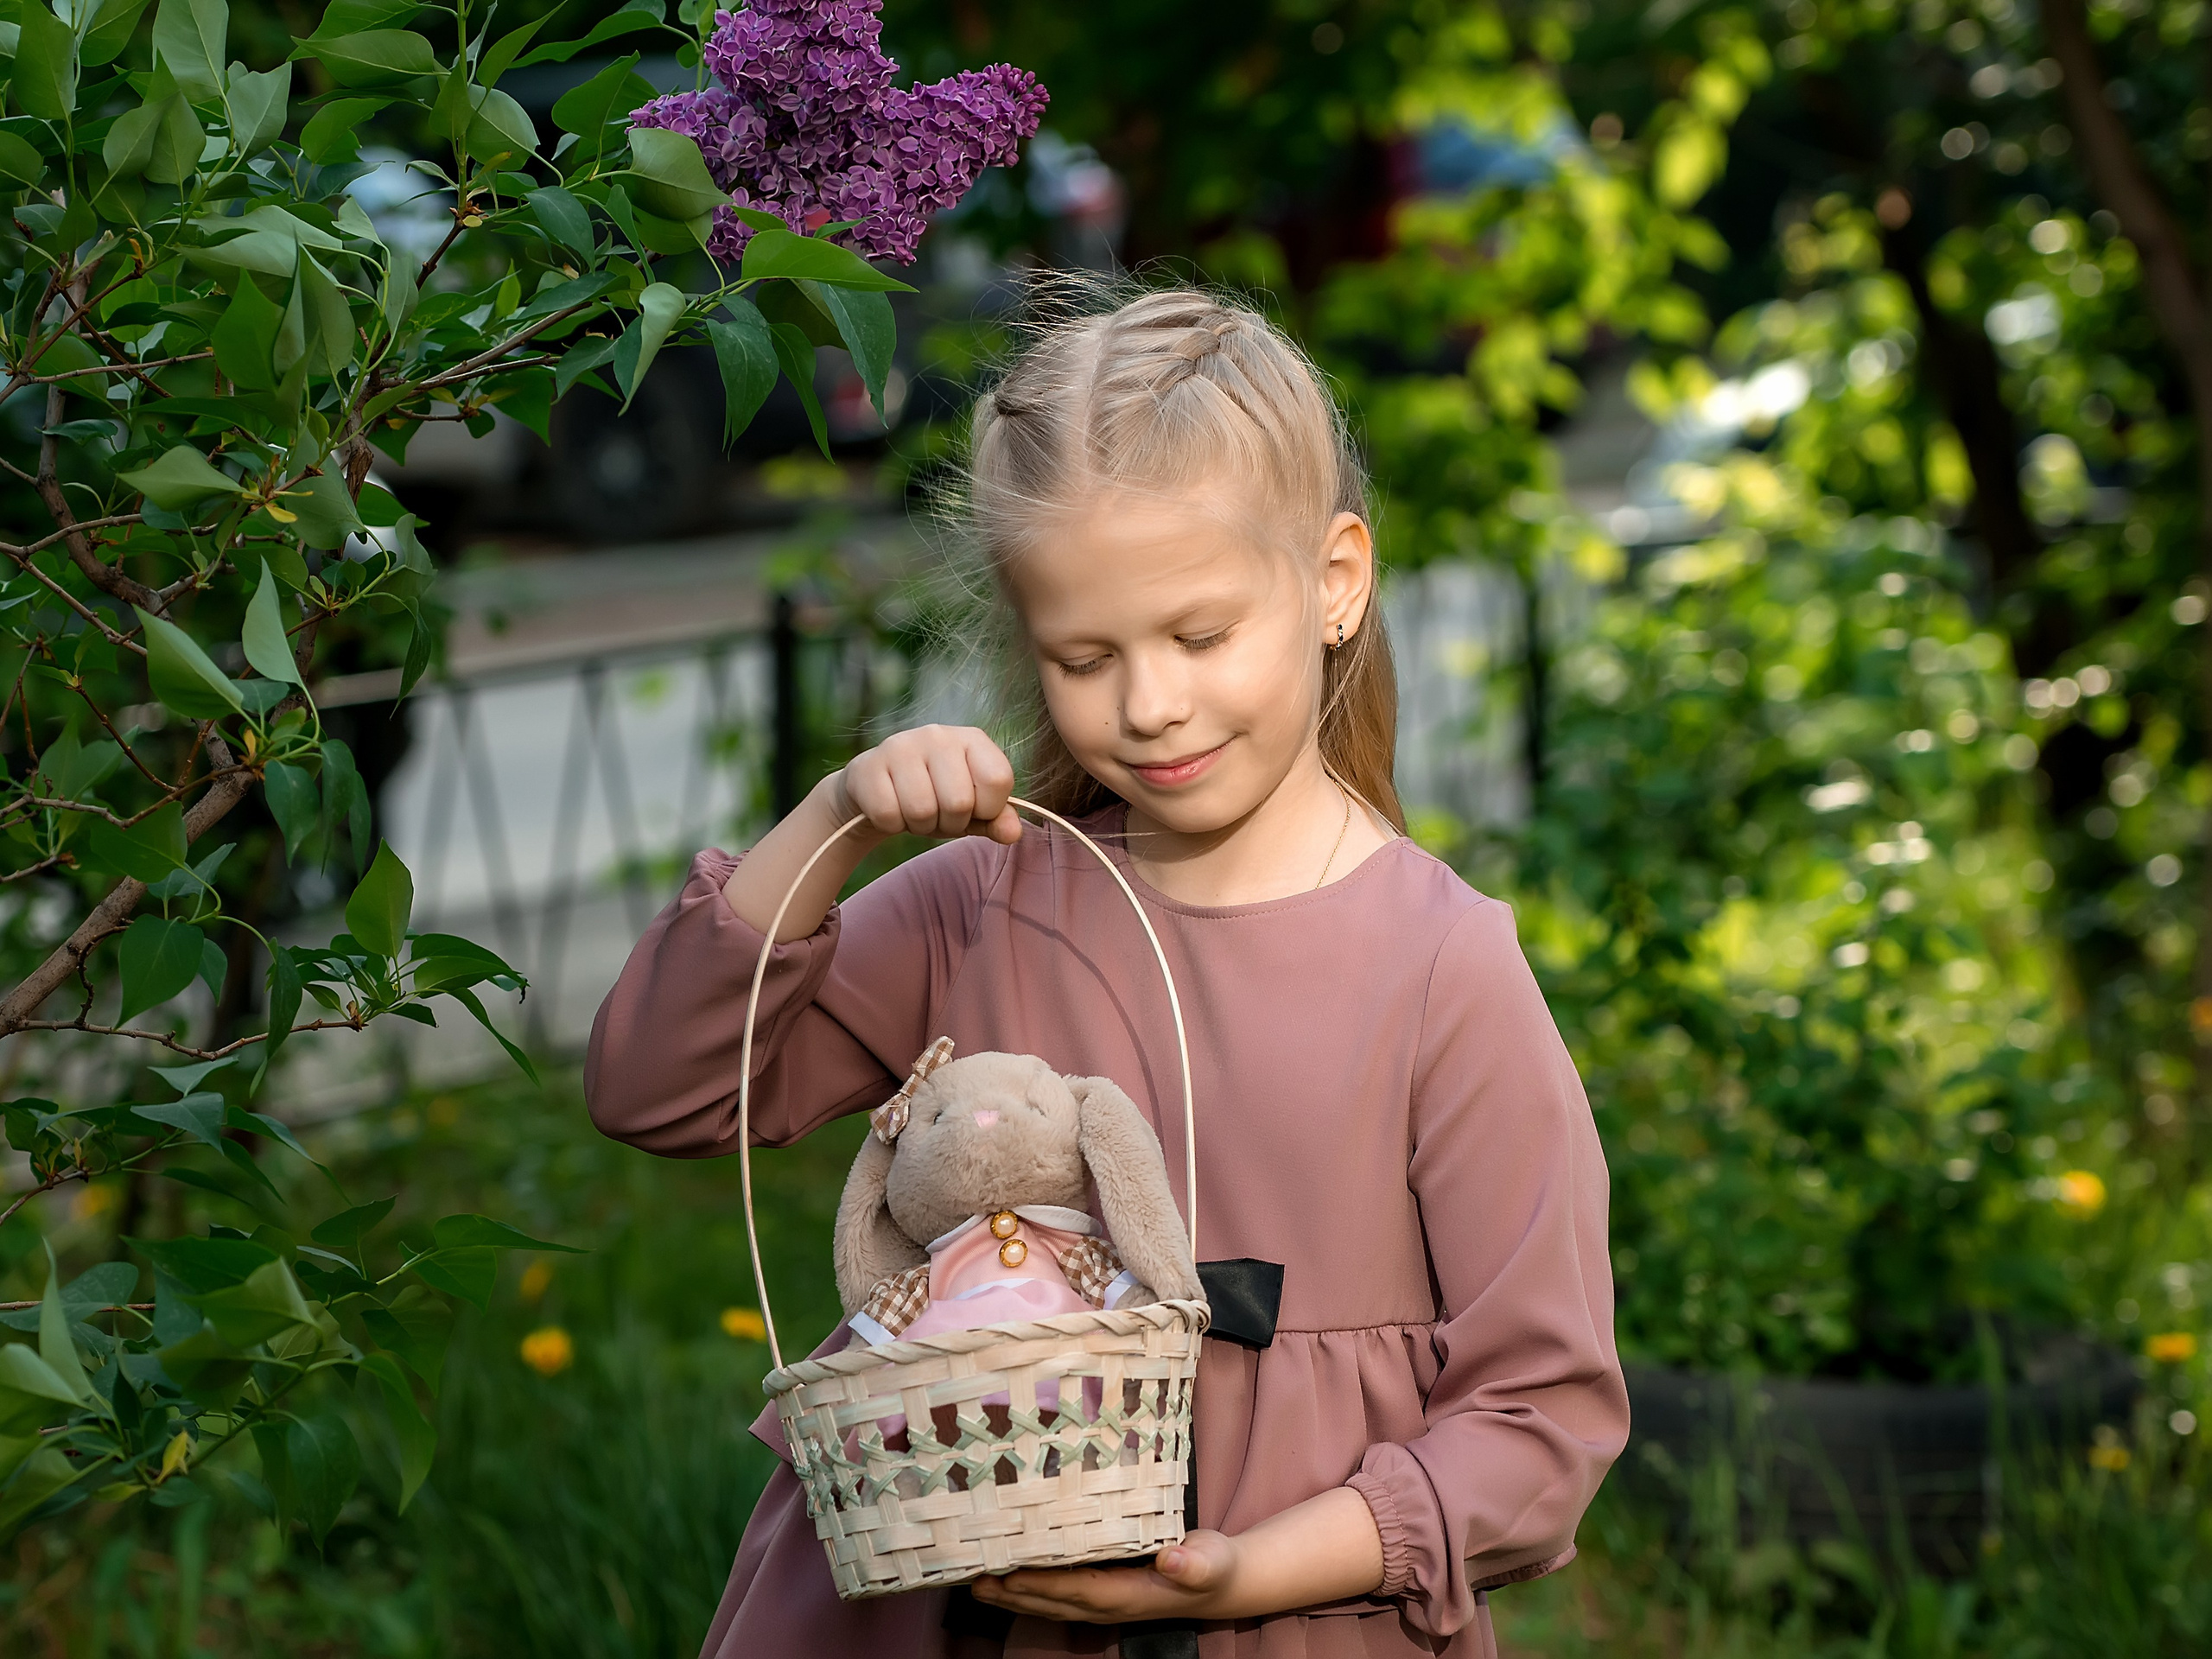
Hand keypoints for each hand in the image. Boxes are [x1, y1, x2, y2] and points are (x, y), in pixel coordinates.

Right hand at [828, 725, 1020, 844]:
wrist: (877, 789)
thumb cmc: (934, 797)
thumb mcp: (972, 810)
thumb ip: (997, 820)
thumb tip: (1013, 833)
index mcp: (972, 739)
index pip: (997, 779)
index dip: (988, 809)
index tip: (973, 809)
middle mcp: (938, 734)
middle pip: (958, 802)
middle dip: (950, 823)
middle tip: (939, 815)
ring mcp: (901, 745)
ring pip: (921, 811)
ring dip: (920, 826)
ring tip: (915, 812)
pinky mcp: (868, 764)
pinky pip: (888, 815)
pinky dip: (891, 825)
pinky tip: (891, 808)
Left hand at [968, 1487, 1384, 1625]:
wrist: (1222, 1583)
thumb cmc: (1213, 1567)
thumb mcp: (1209, 1561)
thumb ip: (1192, 1562)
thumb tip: (1170, 1560)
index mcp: (1125, 1596)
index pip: (1073, 1590)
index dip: (1039, 1582)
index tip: (1005, 1569)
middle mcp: (1106, 1604)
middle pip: (1050, 1599)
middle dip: (1010, 1590)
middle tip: (969, 1572)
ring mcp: (1101, 1601)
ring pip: (1049, 1599)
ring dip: (1011, 1592)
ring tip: (973, 1577)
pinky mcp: (1101, 1591)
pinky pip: (1058, 1590)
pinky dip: (1031, 1583)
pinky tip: (1009, 1570)